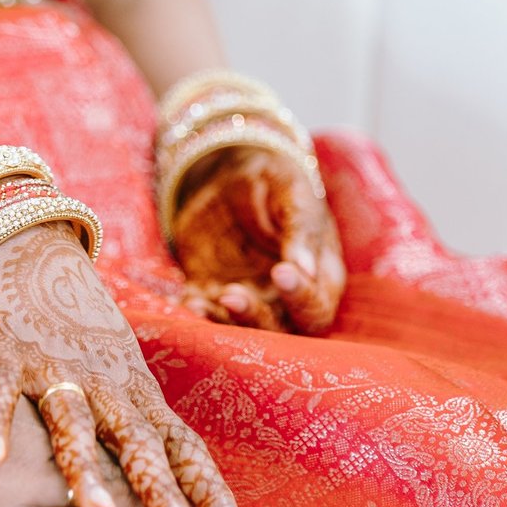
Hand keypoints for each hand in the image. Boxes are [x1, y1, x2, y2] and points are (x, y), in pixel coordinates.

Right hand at [0, 225, 248, 506]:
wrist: (24, 255)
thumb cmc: (74, 328)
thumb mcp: (116, 373)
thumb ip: (135, 426)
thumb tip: (171, 487)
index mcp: (134, 392)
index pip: (181, 445)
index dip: (207, 487)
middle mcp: (103, 383)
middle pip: (138, 443)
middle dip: (162, 491)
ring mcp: (54, 369)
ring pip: (73, 423)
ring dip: (85, 467)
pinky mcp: (4, 358)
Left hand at [171, 143, 345, 334]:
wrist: (233, 174)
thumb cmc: (276, 182)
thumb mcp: (293, 195)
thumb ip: (301, 230)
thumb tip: (304, 268)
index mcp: (318, 277)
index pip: (315, 309)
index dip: (300, 298)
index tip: (281, 271)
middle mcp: (285, 298)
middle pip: (278, 332)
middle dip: (254, 319)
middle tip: (233, 294)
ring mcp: (249, 297)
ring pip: (240, 329)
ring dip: (222, 322)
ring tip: (205, 302)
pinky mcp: (213, 291)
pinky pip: (206, 312)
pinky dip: (196, 313)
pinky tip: (188, 303)